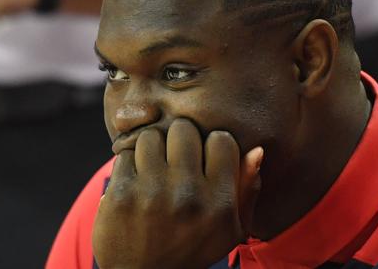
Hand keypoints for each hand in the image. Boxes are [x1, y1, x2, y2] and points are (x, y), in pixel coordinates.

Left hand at [92, 119, 263, 268]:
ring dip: (151, 150)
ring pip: (151, 136)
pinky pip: (124, 154)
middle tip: (175, 160)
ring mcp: (151, 194)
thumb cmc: (190, 248)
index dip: (211, 145)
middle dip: (179, 141)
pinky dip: (128, 165)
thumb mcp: (230, 230)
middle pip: (184, 129)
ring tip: (153, 170)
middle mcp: (188, 196)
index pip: (221, 140)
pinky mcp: (120, 194)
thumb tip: (257, 151)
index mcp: (219, 204)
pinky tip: (134, 183)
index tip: (203, 159)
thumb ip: (246, 190)